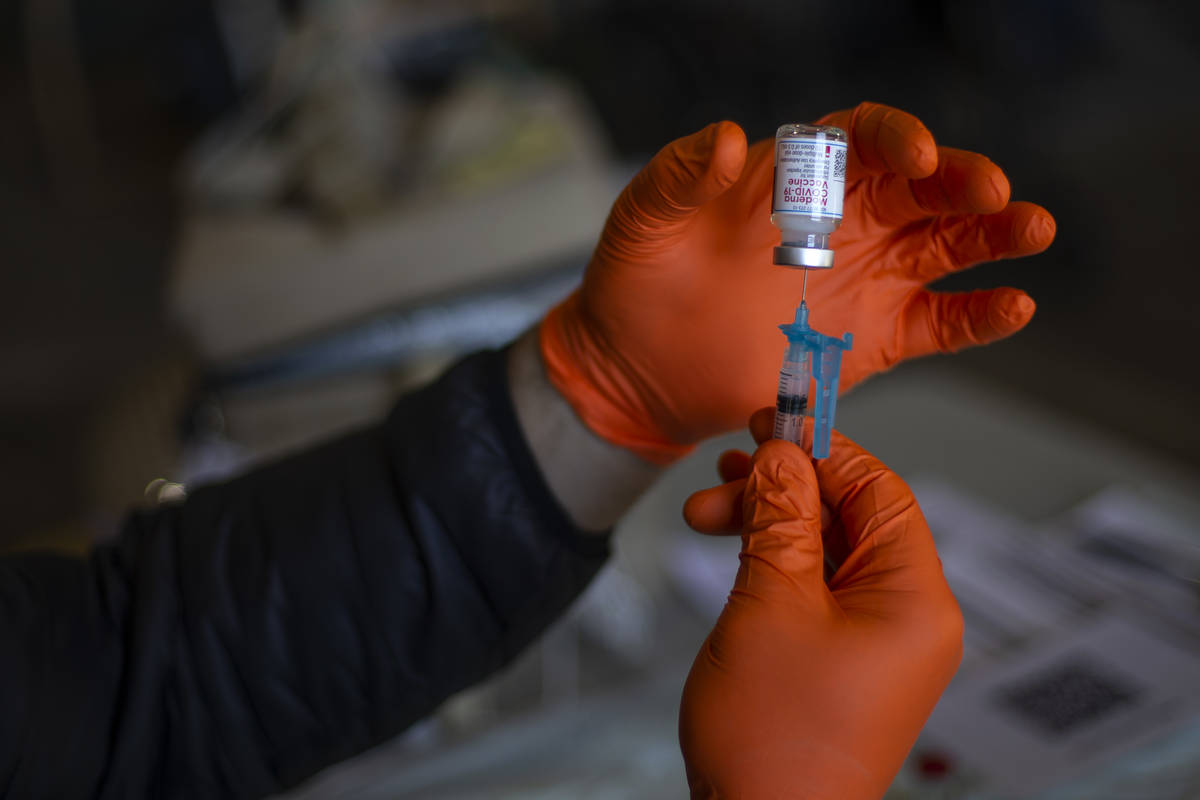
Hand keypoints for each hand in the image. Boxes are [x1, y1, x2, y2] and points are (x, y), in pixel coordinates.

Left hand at [540, 102, 1054, 461]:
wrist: (635, 368)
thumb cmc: (636, 283)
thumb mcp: (644, 221)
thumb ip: (679, 176)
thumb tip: (728, 138)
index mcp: (797, 178)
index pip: (863, 140)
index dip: (896, 138)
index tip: (916, 153)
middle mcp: (844, 221)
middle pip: (921, 187)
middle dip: (962, 182)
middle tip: (993, 191)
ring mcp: (865, 279)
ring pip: (947, 246)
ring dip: (994, 237)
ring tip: (1033, 230)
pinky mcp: (873, 339)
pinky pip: (939, 323)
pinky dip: (978, 317)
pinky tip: (1014, 306)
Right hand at [678, 410, 962, 798]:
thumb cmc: (775, 741)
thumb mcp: (769, 602)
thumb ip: (779, 516)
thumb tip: (779, 454)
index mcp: (915, 599)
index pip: (878, 489)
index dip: (821, 448)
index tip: (769, 424)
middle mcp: (908, 617)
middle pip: (850, 515)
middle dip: (782, 488)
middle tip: (726, 471)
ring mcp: (876, 642)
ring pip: (826, 549)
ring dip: (768, 524)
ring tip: (708, 514)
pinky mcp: (842, 659)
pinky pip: (814, 588)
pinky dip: (772, 563)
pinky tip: (731, 550)